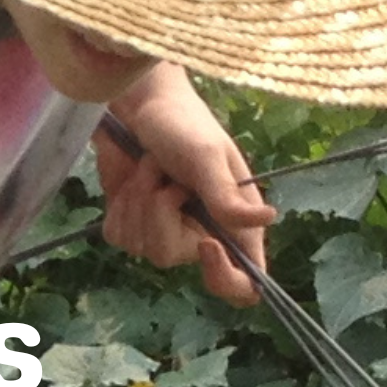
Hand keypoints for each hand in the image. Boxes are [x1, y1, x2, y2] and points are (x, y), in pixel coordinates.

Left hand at [96, 64, 276, 306]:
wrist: (139, 104)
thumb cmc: (184, 123)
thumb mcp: (208, 157)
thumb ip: (227, 196)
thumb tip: (268, 219)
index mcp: (233, 223)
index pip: (244, 282)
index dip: (226, 279)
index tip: (204, 244)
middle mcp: (199, 233)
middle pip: (169, 258)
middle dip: (158, 210)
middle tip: (167, 176)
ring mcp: (162, 231)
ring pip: (138, 246)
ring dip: (137, 199)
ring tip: (150, 168)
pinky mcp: (131, 223)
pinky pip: (117, 236)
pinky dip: (119, 204)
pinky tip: (130, 179)